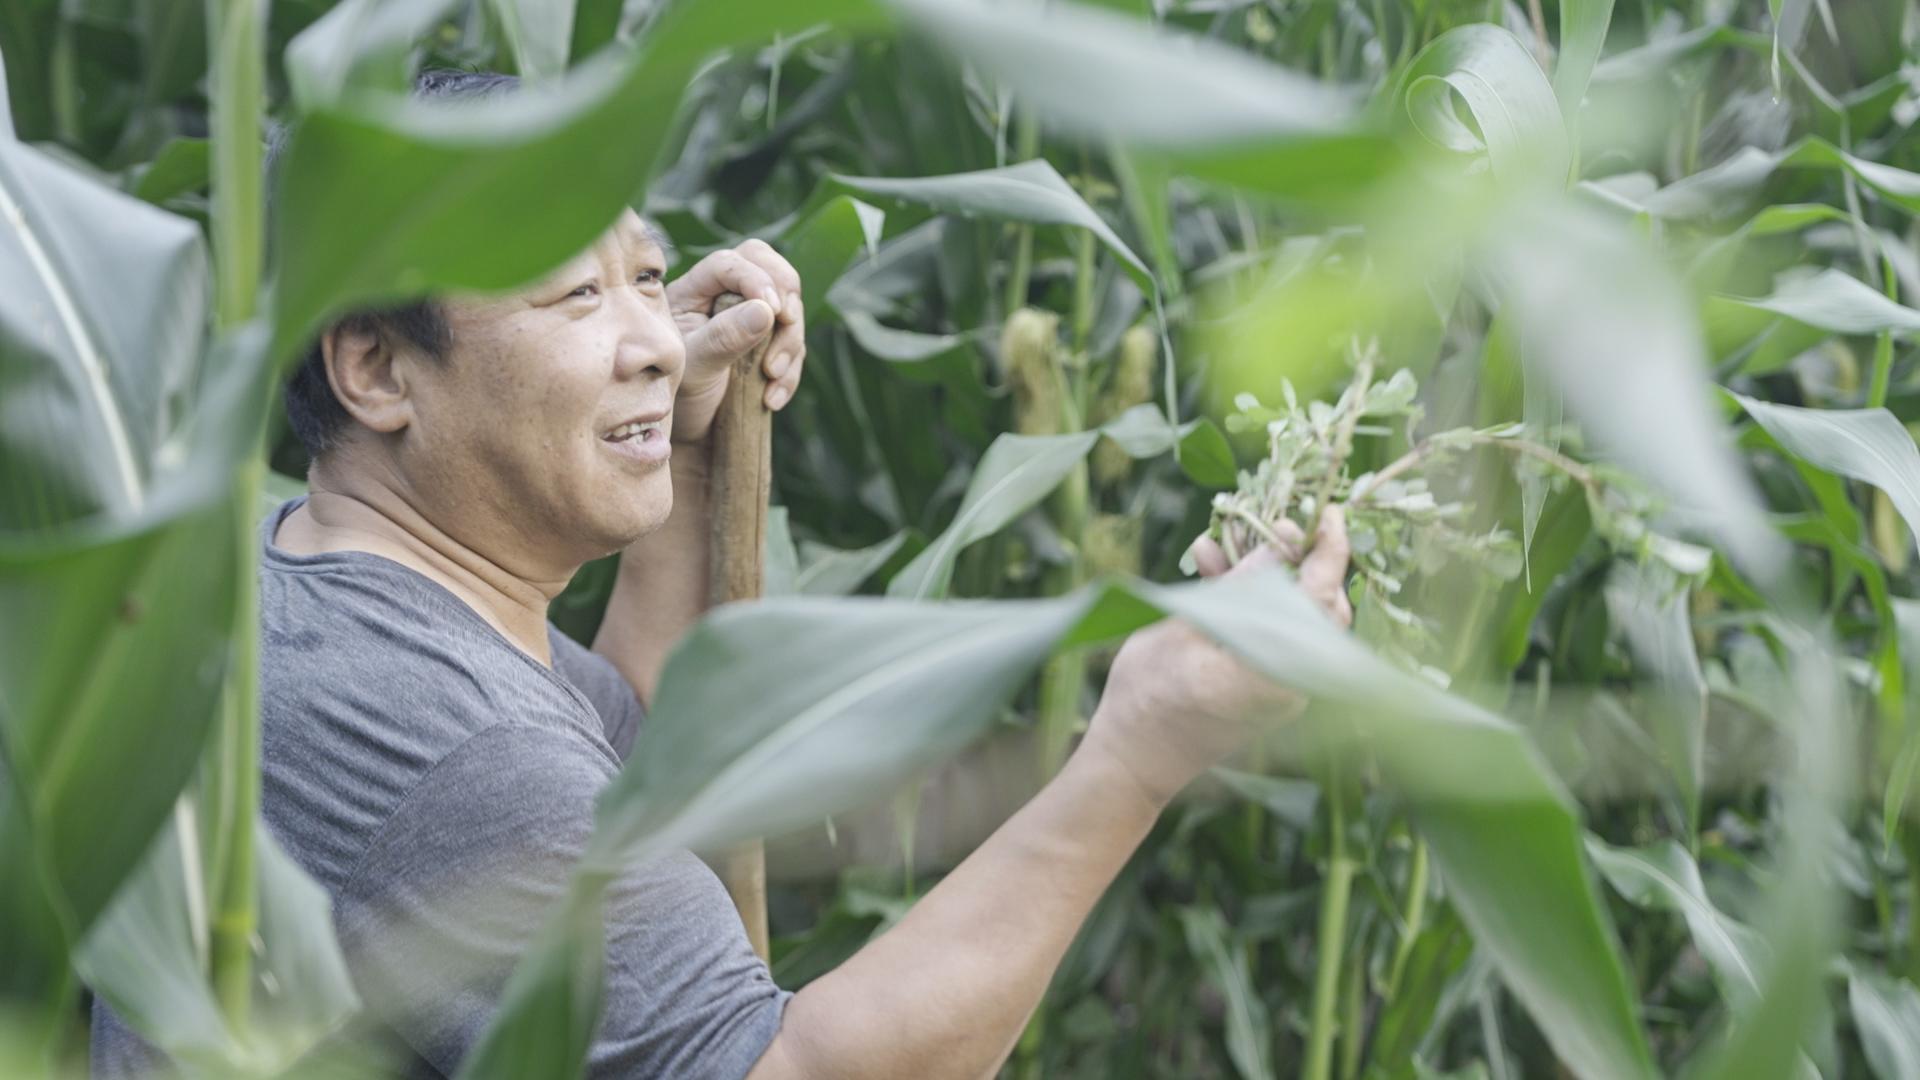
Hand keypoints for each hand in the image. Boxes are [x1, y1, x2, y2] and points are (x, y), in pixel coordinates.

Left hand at [666, 239, 806, 442]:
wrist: (688, 435)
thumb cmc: (678, 399)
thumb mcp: (695, 368)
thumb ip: (725, 338)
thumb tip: (766, 310)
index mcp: (694, 291)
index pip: (730, 263)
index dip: (756, 278)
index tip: (773, 309)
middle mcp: (722, 297)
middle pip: (769, 269)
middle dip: (785, 298)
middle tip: (785, 324)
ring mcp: (749, 318)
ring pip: (790, 307)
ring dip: (791, 341)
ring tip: (772, 377)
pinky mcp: (768, 344)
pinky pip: (795, 343)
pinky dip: (792, 370)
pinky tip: (773, 398)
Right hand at [1084, 507, 1353, 807]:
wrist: (1133, 759)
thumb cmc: (1149, 697)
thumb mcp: (1185, 626)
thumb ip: (1241, 585)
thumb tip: (1283, 541)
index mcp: (1278, 667)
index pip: (1323, 598)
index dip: (1330, 550)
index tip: (1330, 513)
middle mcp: (1292, 679)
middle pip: (1314, 602)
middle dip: (1289, 555)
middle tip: (1263, 522)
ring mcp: (1281, 685)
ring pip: (1288, 612)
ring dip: (1258, 573)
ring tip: (1214, 542)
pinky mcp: (1263, 684)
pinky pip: (1268, 630)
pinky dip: (1246, 599)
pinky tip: (1207, 566)